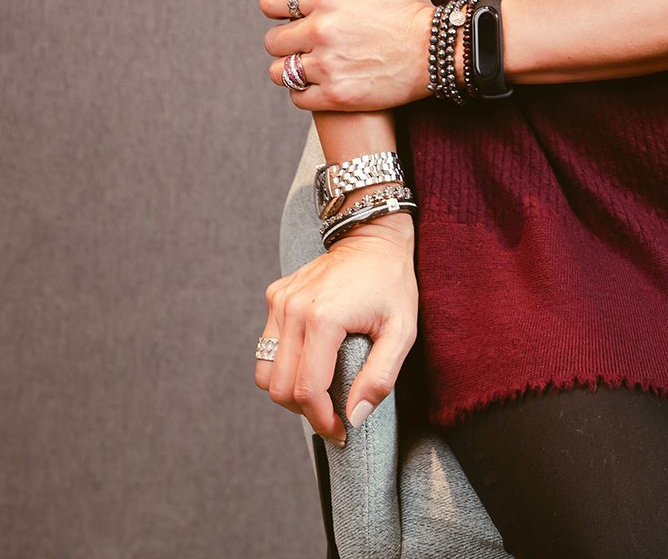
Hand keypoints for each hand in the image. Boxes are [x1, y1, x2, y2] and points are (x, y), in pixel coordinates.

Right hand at [255, 218, 418, 446]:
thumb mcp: (402, 331)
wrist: (374, 237)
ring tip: (320, 390)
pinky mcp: (276, 295)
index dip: (323, 420)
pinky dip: (284, 364)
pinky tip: (312, 359)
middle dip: (305, 411)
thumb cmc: (392, 284)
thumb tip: (353, 417)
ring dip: (289, 391)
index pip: (307, 391)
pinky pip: (267, 346)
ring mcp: (280, 300)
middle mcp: (293, 308)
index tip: (341, 430)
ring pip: (266, 372)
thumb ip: (380, 378)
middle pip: (280, 388)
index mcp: (323, 318)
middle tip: (333, 412)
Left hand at [260, 0, 435, 111]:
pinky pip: (297, 98)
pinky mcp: (336, 96)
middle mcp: (321, 31)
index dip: (278, 6)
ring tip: (313, 62)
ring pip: (280, 72)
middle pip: (272, 40)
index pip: (269, 2)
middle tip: (308, 39)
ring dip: (292, 68)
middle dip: (286, 39)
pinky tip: (325, 81)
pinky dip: (307, 92)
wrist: (440, 51)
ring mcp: (327, 66)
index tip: (293, 11)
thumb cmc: (411, 4)